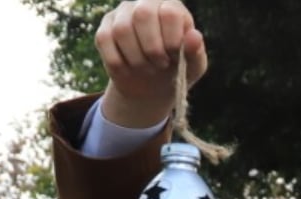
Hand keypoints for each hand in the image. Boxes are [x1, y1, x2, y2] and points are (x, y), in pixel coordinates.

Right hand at [96, 0, 208, 129]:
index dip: (171, 39)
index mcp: (172, 6)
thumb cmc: (177, 70)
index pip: (169, 13)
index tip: (174, 56)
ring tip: (147, 68)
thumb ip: (196, 52)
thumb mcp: (193, 67)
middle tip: (161, 64)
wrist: (151, 87)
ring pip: (122, 30)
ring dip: (136, 58)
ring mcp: (122, 14)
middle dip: (152, 48)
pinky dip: (119, 63)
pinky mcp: (105, 30)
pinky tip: (130, 69)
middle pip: (142, 14)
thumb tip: (194, 36)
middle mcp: (145, 3)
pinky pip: (105, 41)